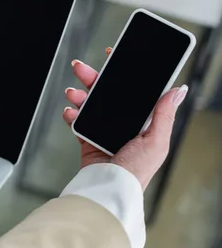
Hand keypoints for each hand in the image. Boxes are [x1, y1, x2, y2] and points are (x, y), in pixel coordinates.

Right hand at [62, 48, 188, 190]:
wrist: (109, 189)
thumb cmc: (136, 172)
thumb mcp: (156, 141)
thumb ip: (164, 115)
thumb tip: (178, 90)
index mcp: (143, 123)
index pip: (134, 92)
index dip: (124, 74)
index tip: (114, 57)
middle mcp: (123, 125)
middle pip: (106, 94)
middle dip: (94, 79)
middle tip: (82, 68)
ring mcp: (104, 132)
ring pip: (89, 105)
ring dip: (79, 96)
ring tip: (73, 93)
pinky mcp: (88, 141)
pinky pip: (77, 122)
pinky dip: (71, 115)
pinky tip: (69, 111)